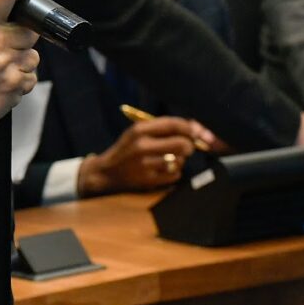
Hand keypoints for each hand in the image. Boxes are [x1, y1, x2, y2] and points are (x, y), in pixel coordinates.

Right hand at [0, 0, 41, 146]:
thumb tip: (14, 16)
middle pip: (29, 31)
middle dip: (22, 40)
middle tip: (5, 49)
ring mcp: (6, 63)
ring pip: (33, 55)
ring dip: (22, 63)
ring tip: (1, 70)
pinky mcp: (16, 83)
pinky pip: (31, 76)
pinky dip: (21, 80)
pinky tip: (4, 82)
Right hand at [78, 116, 205, 196]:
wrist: (106, 172)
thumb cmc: (128, 149)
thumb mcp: (138, 132)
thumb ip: (164, 128)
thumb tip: (196, 128)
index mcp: (139, 130)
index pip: (174, 124)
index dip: (190, 128)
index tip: (197, 132)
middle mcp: (142, 146)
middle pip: (182, 144)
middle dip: (189, 146)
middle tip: (186, 147)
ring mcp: (145, 165)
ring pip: (180, 160)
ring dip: (179, 160)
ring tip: (168, 159)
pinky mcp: (148, 180)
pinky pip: (175, 174)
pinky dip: (174, 172)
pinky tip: (163, 170)